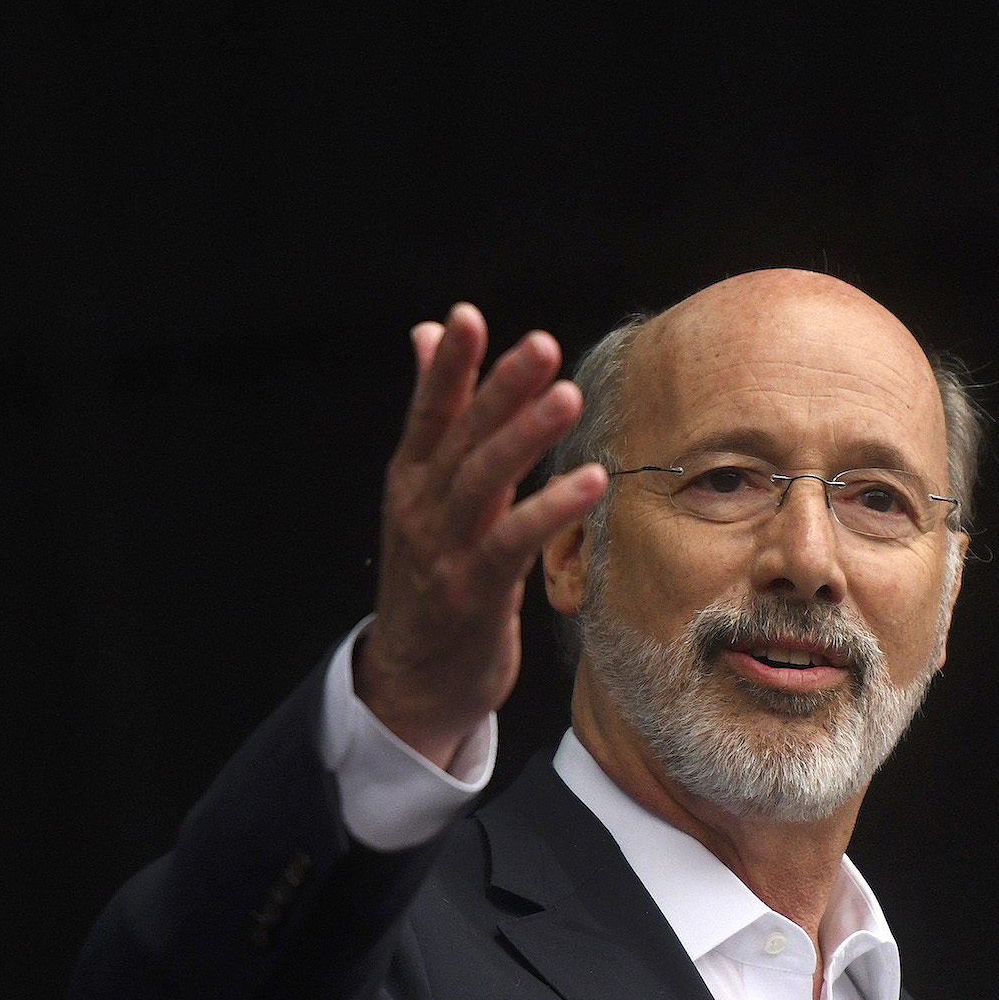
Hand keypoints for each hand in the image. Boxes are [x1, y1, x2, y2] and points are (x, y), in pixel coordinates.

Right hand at [357, 304, 607, 768]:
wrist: (411, 683)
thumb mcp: (425, 493)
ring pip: (482, 483)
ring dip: (524, 438)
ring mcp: (443, 552)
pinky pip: (510, 544)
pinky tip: (587, 481)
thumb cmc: (431, 579)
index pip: (428, 411)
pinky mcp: (472, 594)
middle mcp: (421, 509)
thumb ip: (436, 414)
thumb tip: (425, 334)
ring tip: (566, 397)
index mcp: (411, 480)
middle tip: (539, 345)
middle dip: (499, 389)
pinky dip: (548, 510)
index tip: (466, 316)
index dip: (445, 365)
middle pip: (461, 439)